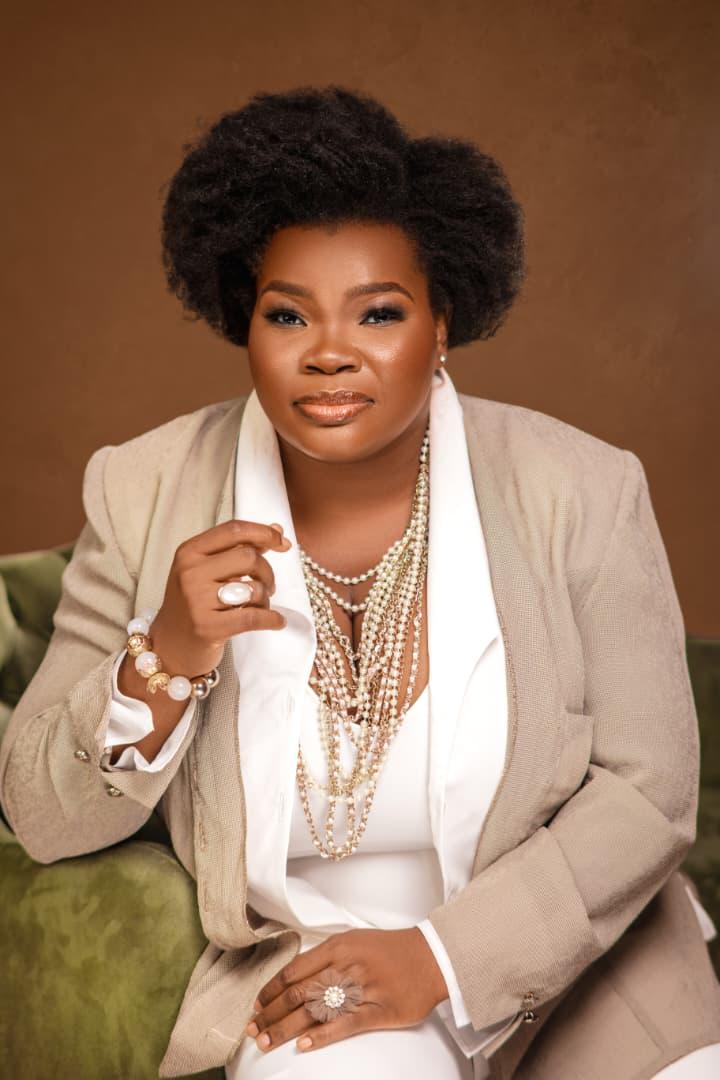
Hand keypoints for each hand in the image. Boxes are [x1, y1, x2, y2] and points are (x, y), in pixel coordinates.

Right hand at [150, 518, 291, 675]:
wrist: (169, 645)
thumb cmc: (194, 603)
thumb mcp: (207, 569)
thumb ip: (239, 549)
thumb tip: (277, 530)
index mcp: (189, 552)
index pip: (234, 530)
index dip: (264, 532)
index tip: (282, 542)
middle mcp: (190, 572)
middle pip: (249, 557)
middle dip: (267, 572)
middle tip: (267, 586)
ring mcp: (196, 600)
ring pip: (253, 588)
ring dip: (266, 598)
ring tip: (259, 605)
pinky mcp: (208, 627)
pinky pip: (254, 617)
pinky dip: (272, 619)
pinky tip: (277, 621)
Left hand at [246, 927, 448, 1053]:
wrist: (430, 956)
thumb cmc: (391, 950)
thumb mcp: (354, 941)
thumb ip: (325, 956)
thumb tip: (295, 976)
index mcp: (338, 947)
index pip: (294, 971)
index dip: (271, 990)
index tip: (257, 1005)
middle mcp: (345, 966)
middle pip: (298, 993)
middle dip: (271, 1013)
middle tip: (253, 1029)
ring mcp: (361, 989)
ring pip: (315, 1010)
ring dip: (286, 1028)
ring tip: (266, 1042)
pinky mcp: (378, 1010)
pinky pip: (345, 1025)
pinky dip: (322, 1036)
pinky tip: (304, 1046)